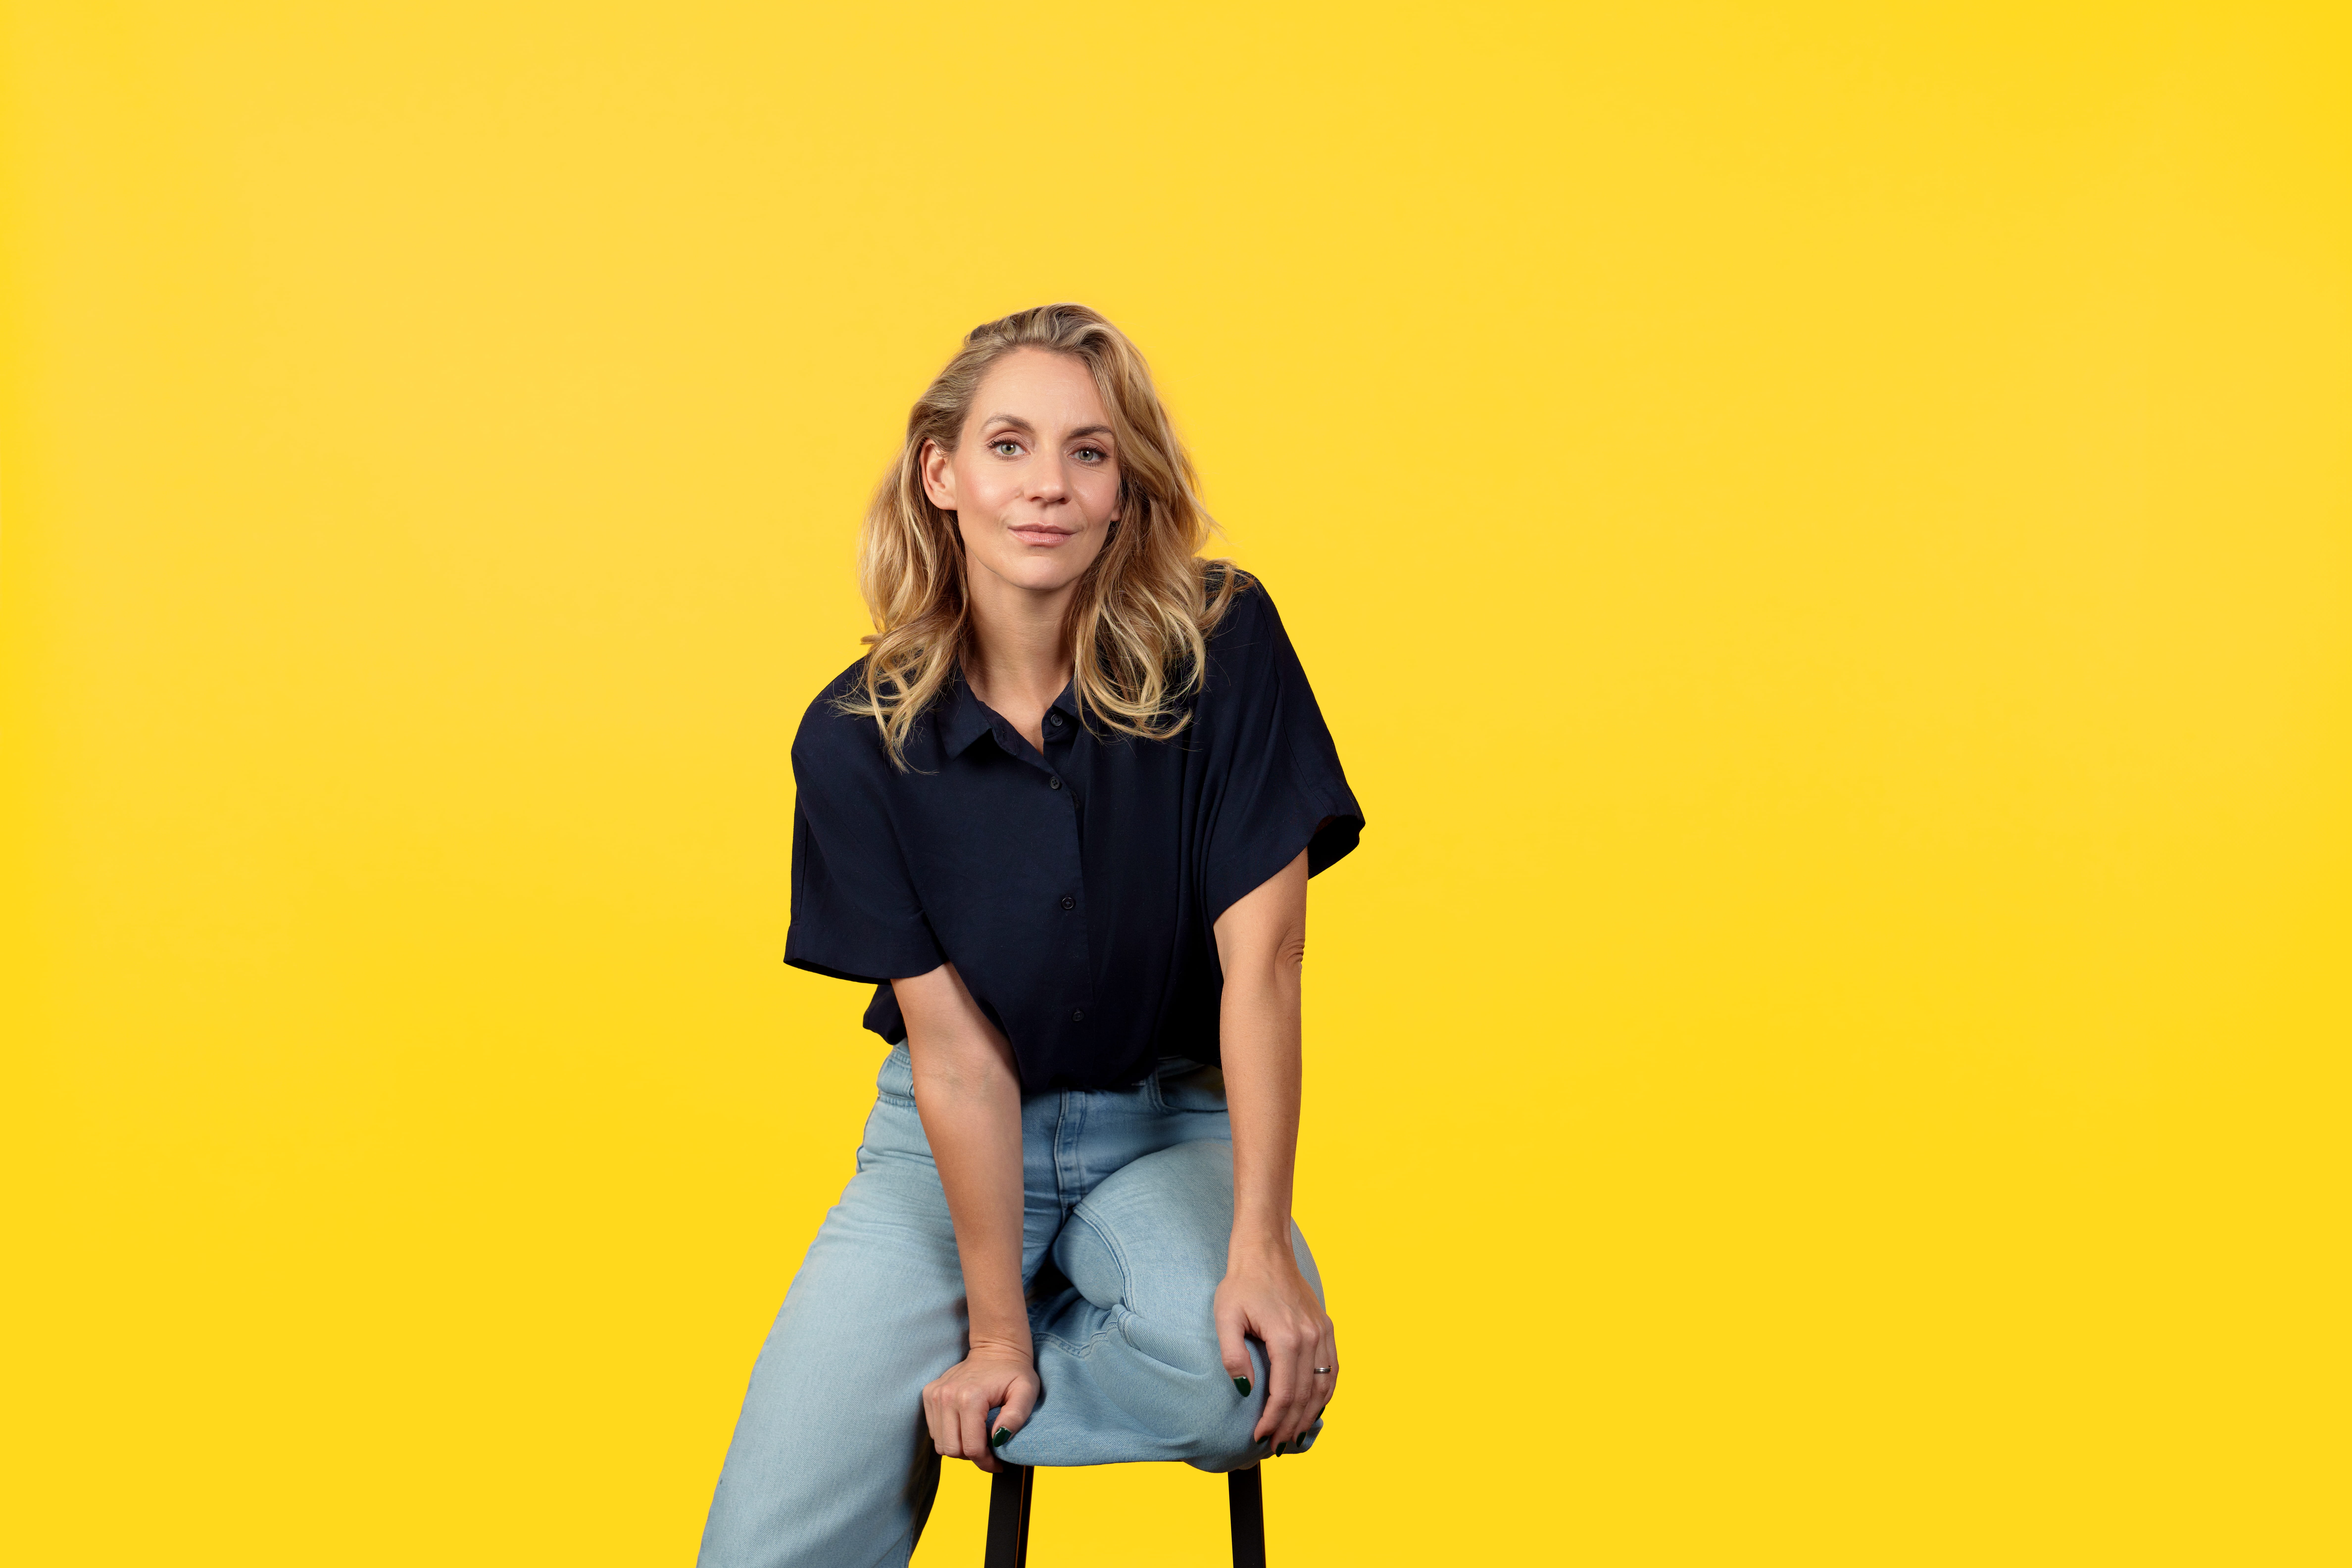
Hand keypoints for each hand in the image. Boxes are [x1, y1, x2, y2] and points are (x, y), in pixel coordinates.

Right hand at [922, 1341, 1039, 1473]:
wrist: (995, 1347)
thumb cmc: (1014, 1371)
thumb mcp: (1026, 1392)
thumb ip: (1016, 1416)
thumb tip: (999, 1440)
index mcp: (970, 1397)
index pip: (971, 1448)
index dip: (986, 1462)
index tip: (998, 1463)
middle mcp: (947, 1396)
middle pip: (952, 1449)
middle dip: (972, 1457)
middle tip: (989, 1451)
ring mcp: (934, 1394)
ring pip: (940, 1444)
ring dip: (959, 1447)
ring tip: (978, 1438)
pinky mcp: (929, 1394)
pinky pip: (934, 1431)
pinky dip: (949, 1435)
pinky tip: (965, 1427)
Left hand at [1214, 1243, 1336, 1453]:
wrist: (1266, 1251)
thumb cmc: (1242, 1283)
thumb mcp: (1225, 1317)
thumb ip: (1233, 1356)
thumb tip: (1243, 1391)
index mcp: (1287, 1337)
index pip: (1285, 1394)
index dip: (1273, 1421)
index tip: (1258, 1438)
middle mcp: (1311, 1337)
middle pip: (1306, 1396)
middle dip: (1291, 1426)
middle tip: (1275, 1446)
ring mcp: (1322, 1332)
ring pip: (1324, 1387)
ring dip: (1310, 1415)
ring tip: (1293, 1435)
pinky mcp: (1326, 1327)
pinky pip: (1332, 1370)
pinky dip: (1325, 1394)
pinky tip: (1314, 1408)